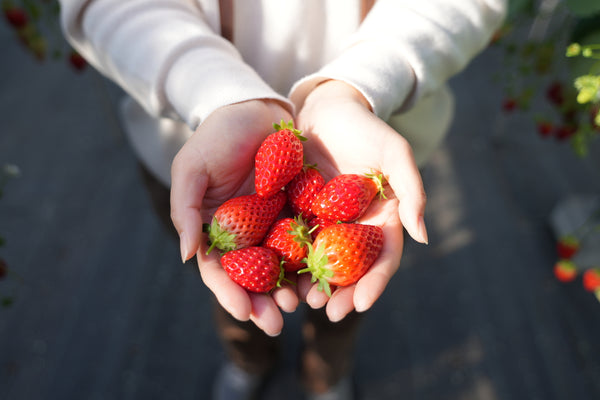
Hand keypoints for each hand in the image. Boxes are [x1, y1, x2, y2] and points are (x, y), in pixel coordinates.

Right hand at [170, 99, 296, 336]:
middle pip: (252, 278)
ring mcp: (272, 224)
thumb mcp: (191, 168)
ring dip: (289, 288)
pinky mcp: (299, 211)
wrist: (254, 109)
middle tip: (278, 323)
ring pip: (281, 266)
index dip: (229, 293)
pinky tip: (322, 276)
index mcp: (215, 229)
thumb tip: (186, 256)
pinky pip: (306, 240)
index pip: (219, 270)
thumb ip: (185, 210)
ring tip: (301, 304)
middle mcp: (244, 233)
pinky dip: (312, 260)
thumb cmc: (216, 136)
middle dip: (263, 303)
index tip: (244, 312)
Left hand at [292, 80, 427, 321]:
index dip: (374, 283)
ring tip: (303, 301)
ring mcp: (326, 224)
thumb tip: (423, 236)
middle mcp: (354, 228)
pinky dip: (289, 262)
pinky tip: (279, 277)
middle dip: (342, 293)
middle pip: (352, 269)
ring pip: (322, 263)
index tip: (361, 304)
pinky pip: (294, 243)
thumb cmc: (364, 128)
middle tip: (328, 312)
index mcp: (381, 219)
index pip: (382, 258)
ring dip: (315, 285)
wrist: (326, 109)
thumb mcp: (395, 152)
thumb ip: (412, 189)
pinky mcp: (299, 214)